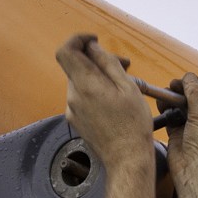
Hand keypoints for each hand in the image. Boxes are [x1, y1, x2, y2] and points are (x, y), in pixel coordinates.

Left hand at [55, 33, 154, 167]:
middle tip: (124, 64)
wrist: (126, 158)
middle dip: (97, 60)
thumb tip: (93, 48)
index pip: (66, 51)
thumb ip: (107, 63)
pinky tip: (114, 100)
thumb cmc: (132, 125)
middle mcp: (73, 96)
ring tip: (124, 84)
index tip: (94, 40)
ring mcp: (72, 109)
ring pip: (81, 81)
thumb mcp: (127, 87)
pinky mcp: (76, 120)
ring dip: (99, 76)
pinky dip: (96, 91)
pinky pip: (82, 97)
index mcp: (85, 85)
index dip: (78, 40)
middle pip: (77, 66)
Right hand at [166, 73, 197, 187]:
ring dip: (173, 100)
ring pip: (182, 106)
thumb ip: (196, 94)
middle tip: (172, 87)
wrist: (194, 173)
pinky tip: (161, 107)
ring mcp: (193, 127)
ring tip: (164, 97)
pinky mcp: (179, 134)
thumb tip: (189, 77)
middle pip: (195, 96)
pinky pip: (171, 117)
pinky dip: (166, 111)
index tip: (187, 81)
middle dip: (183, 90)